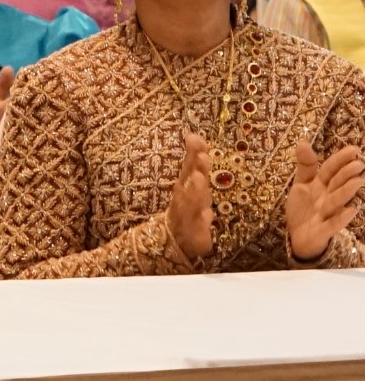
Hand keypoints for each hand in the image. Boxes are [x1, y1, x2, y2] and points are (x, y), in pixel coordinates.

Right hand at [165, 132, 214, 264]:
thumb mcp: (194, 189)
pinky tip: (207, 215)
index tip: (193, 136)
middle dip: (195, 169)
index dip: (192, 152)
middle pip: (190, 182)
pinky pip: (197, 226)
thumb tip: (196, 141)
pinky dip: (201, 221)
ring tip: (198, 178)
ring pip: (191, 202)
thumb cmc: (187, 213)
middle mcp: (184, 198)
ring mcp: (187, 215)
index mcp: (187, 186)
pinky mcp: (194, 233)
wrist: (173, 243)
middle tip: (201, 155)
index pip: (190, 166)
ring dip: (194, 190)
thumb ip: (195, 167)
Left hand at [285, 140, 363, 263]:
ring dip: (346, 192)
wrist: (298, 236)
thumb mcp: (301, 184)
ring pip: (336, 201)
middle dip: (346, 174)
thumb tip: (303, 141)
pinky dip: (341, 218)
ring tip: (357, 182)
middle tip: (359, 164)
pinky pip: (333, 224)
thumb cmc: (304, 207)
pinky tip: (351, 210)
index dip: (339, 160)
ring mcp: (326, 213)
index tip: (353, 149)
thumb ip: (305, 165)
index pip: (330, 169)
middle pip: (336, 184)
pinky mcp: (323, 230)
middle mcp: (327, 197)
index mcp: (321, 185)